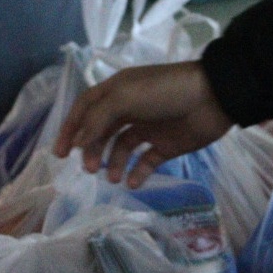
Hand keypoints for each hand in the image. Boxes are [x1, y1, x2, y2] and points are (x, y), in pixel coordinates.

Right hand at [54, 61, 234, 187]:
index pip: (85, 108)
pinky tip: (133, 182)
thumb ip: (98, 119)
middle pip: (101, 131)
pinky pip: (145, 162)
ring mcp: (148, 127)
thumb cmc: (165, 92)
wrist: (213, 98)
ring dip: (113, 164)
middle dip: (91, 150)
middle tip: (88, 169)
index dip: (71, 128)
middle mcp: (130, 108)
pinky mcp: (166, 145)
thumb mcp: (125, 98)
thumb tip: (78, 141)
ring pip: (121, 148)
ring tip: (112, 178)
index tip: (59, 153)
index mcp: (117, 90)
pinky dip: (137, 173)